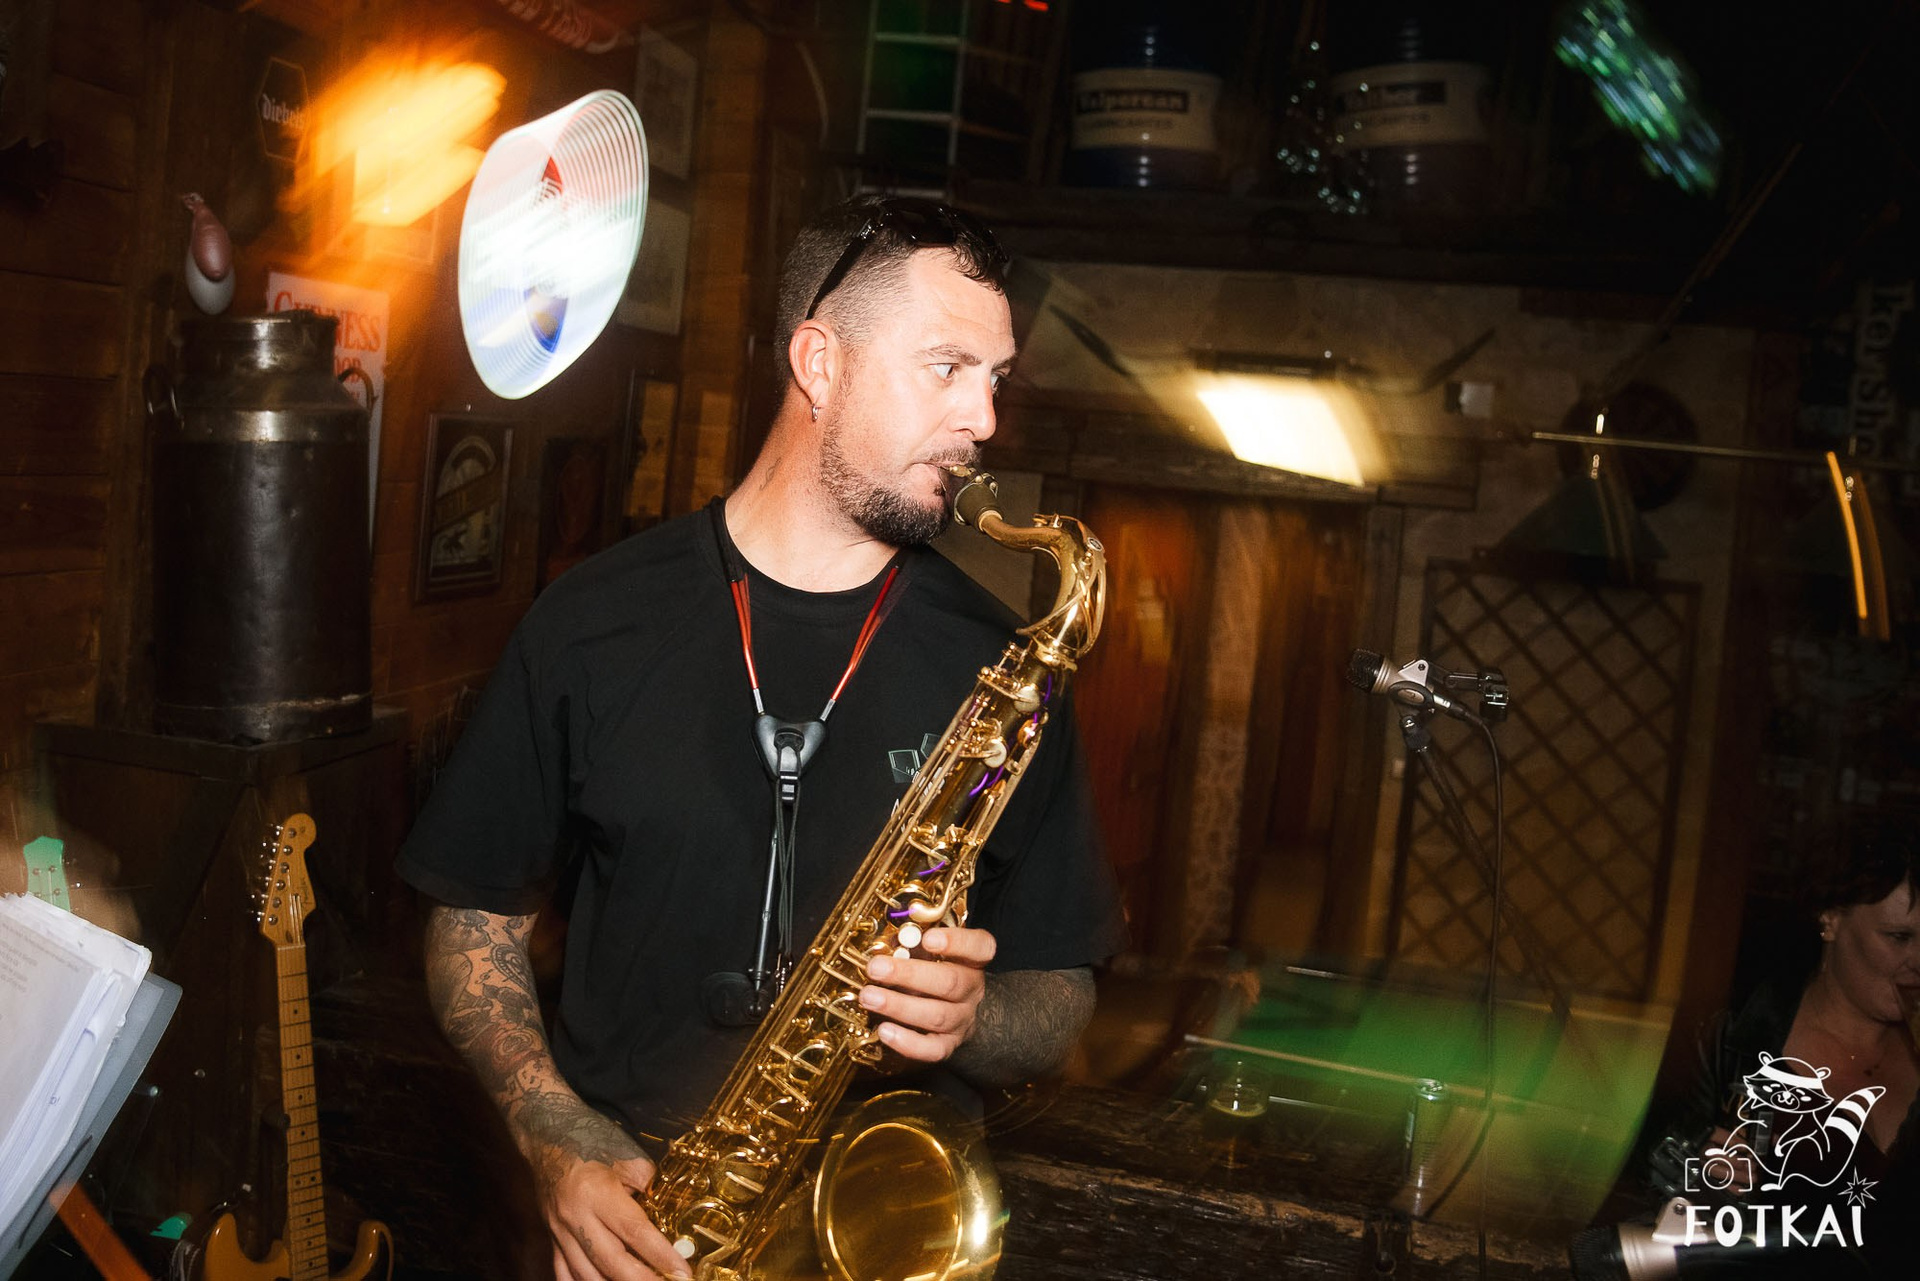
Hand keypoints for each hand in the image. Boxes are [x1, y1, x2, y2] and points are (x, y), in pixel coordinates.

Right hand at [525, 1111, 689, 1280]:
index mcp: (598, 1192)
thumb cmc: (591, 1141)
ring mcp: (559, 1231)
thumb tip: (668, 1218)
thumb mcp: (628, 1158)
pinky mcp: (551, 1239)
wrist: (546, 1135)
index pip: (635, 1232)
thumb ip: (648, 1188)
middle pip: (611, 1260)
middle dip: (642, 1280)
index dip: (661, 1255)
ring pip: (586, 1274)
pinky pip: (564, 1273)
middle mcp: (576, 1216)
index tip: (682, 1272)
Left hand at [859, 926, 994, 1062]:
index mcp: (972, 960)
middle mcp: (972, 989)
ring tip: (868, 997)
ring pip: (937, 1015)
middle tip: (876, 968)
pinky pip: (932, 1049)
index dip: (956, 942)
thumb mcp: (931, 953)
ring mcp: (962, 1019)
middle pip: (950, 982)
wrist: (956, 1012)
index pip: (980, 947)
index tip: (928, 938)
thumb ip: (915, 943)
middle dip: (909, 974)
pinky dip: (908, 1042)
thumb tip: (886, 938)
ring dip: (898, 1006)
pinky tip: (884, 1031)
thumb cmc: (935, 972)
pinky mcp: (948, 1045)